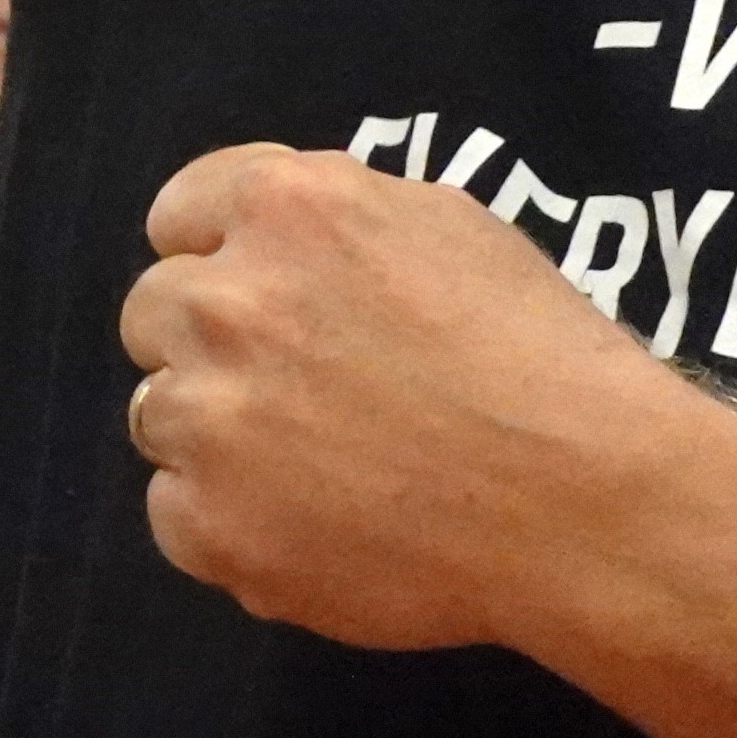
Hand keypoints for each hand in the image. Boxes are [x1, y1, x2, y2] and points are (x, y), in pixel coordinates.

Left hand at [123, 144, 717, 653]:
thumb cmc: (537, 355)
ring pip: (158, 416)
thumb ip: (335, 217)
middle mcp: (225, 300)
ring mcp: (208, 418)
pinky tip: (314, 528)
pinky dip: (230, 525)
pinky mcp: (210, 524)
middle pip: (153, 314)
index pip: (178, 216)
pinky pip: (176, 516)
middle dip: (210, 345)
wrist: (583, 501)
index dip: (219, 258)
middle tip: (296, 392)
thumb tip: (282, 238)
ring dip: (216, 436)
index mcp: (283, 209)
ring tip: (317, 468)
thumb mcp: (444, 225)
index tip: (259, 298)